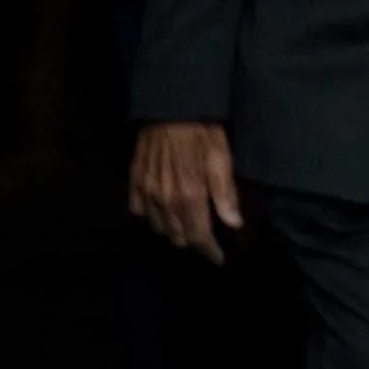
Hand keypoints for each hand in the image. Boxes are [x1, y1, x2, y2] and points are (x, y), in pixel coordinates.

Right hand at [129, 122, 241, 264]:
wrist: (169, 109)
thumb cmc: (202, 132)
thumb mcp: (222, 158)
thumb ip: (225, 194)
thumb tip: (234, 224)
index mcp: (189, 196)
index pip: (199, 237)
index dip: (209, 251)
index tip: (219, 259)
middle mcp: (164, 201)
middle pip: (177, 237)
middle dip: (193, 241)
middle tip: (207, 235)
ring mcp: (146, 193)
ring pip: (159, 228)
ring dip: (174, 230)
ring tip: (188, 224)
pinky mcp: (134, 183)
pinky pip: (140, 212)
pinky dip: (153, 216)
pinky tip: (164, 208)